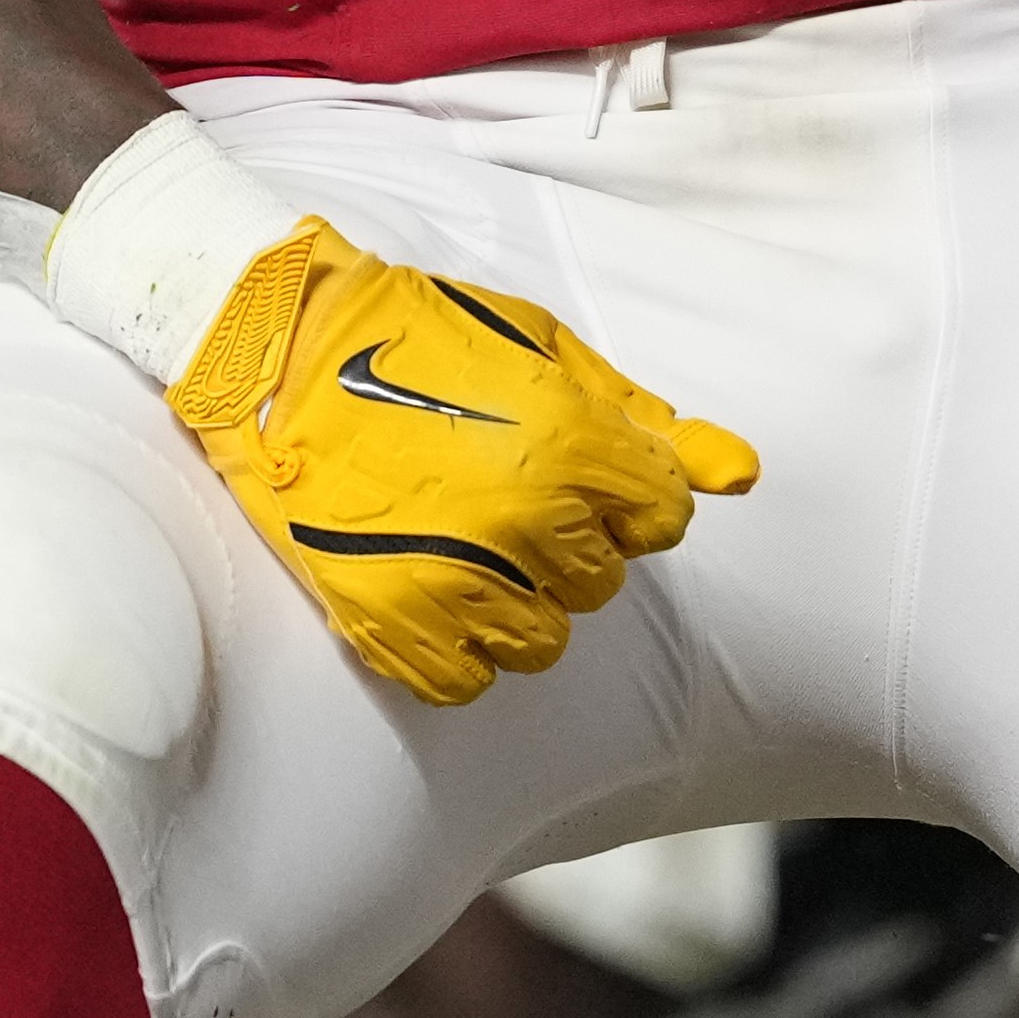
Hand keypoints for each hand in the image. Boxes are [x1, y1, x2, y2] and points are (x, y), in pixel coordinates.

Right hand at [161, 222, 757, 705]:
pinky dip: (454, 646)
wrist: (281, 351)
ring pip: (542, 641)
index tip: (582, 477)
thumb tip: (737, 472)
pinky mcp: (390, 622)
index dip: (626, 497)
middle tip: (503, 496)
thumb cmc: (420, 337)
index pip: (662, 519)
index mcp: (571, 446)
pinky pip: (465, 680)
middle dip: (569, 543)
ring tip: (463, 542)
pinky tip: (428, 586)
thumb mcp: (545, 348)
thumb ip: (645, 417)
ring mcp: (456, 579)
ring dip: (515, 600)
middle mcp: (525, 519)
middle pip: (602, 580)